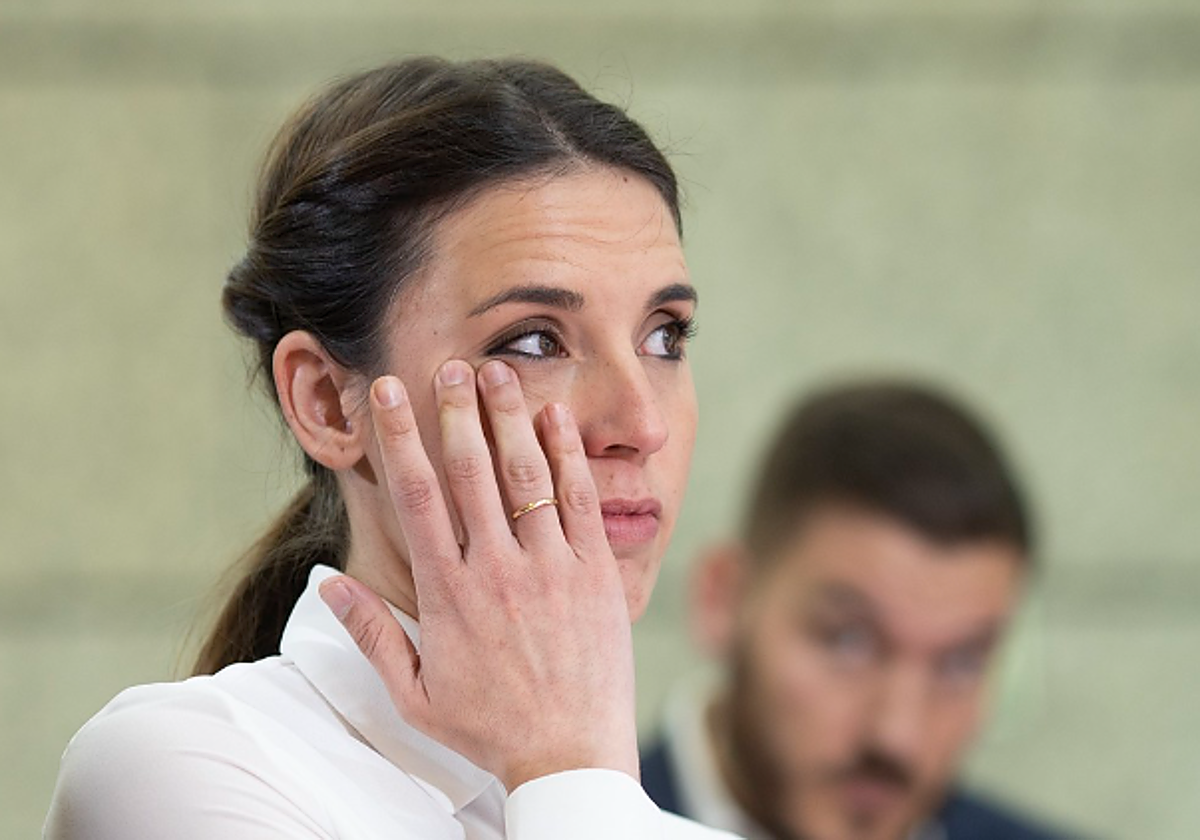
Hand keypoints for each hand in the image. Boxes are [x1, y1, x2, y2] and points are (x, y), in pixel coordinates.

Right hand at [319, 359, 638, 790]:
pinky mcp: (595, 574)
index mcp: (449, 595)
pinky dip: (568, 456)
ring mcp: (551, 569)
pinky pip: (581, 502)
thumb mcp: (415, 694)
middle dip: (457, 412)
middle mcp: (498, 572)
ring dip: (511, 419)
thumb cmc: (490, 728)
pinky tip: (557, 418)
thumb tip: (329, 583)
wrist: (571, 755)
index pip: (417, 499)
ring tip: (499, 372)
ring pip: (527, 477)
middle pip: (473, 473)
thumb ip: (371, 635)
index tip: (391, 394)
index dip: (401, 439)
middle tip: (449, 365)